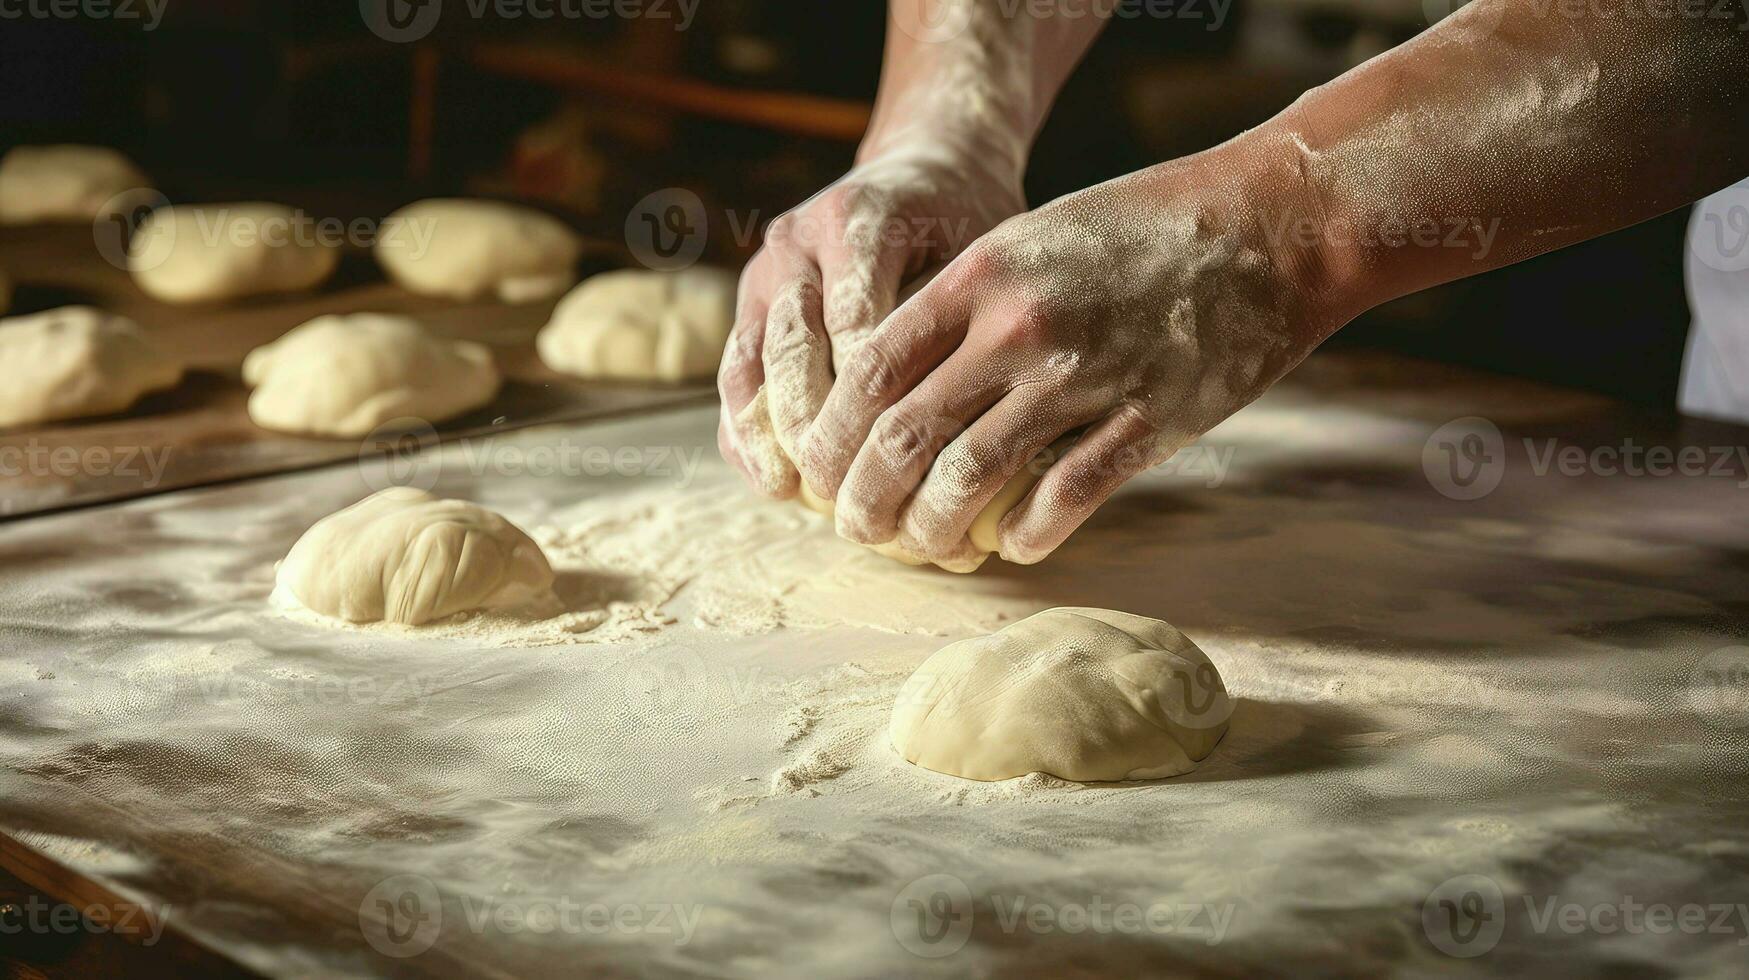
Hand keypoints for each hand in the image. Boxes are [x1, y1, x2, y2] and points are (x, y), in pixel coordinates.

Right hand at [716, 140, 1025, 497]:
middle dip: (815, 428)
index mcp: (860, 221)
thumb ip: (956, 320)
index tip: (894, 459)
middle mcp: (800, 242)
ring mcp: (766, 270)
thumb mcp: (980, 253)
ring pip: (752, 364)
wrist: (925, 167)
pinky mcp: (750, 300)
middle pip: (795, 350)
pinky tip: (770, 478)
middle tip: (844, 491)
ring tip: (794, 492)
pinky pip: (736, 371)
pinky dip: (745, 426)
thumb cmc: (967, 221)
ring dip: (769, 435)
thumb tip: (961, 419)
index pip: (854, 323)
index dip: (868, 399)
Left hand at [795, 130, 1341, 565]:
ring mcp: (1084, 379)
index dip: (831, 435)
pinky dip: (1023, 536)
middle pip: (903, 436)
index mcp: (979, 278)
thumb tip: (895, 378)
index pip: (870, 372)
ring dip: (930, 531)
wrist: (1268, 224)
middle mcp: (1017, 330)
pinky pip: (1062, 500)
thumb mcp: (1030, 237)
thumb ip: (963, 302)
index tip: (819, 472)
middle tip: (856, 529)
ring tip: (921, 549)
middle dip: (863, 500)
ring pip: (968, 480)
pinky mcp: (1148, 422)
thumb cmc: (1140, 227)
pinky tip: (1009, 547)